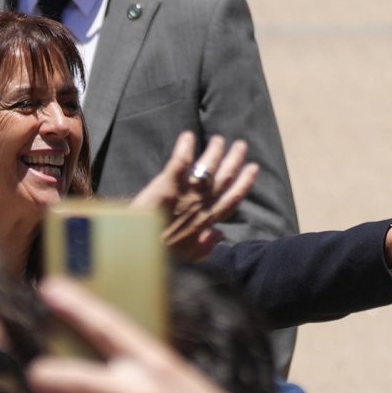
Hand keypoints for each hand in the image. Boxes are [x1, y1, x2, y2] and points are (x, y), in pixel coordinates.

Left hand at [29, 278, 289, 392]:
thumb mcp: (176, 375)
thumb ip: (137, 362)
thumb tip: (95, 343)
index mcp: (155, 360)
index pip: (108, 325)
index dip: (75, 304)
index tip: (46, 287)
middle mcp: (144, 390)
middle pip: (70, 375)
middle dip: (41, 376)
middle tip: (35, 379)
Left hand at [131, 132, 258, 261]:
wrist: (138, 254)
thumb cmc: (162, 256)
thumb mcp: (189, 256)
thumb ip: (206, 245)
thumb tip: (220, 234)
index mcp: (207, 221)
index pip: (232, 199)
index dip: (244, 183)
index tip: (253, 169)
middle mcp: (201, 206)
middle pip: (224, 179)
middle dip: (235, 161)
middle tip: (241, 145)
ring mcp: (185, 195)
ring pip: (208, 168)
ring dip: (215, 152)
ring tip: (219, 139)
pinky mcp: (166, 187)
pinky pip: (179, 164)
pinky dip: (184, 149)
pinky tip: (188, 136)